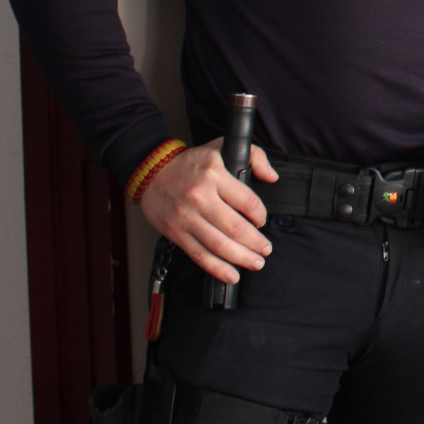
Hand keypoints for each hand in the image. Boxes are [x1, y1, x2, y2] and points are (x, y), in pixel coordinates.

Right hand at [139, 139, 278, 284]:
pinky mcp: (176, 232)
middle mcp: (201, 197)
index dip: (260, 216)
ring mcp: (186, 217)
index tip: (263, 221)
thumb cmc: (190, 163)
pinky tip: (231, 275)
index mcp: (215, 175)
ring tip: (256, 263)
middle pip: (235, 228)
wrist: (151, 171)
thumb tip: (272, 176)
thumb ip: (254, 156)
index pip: (247, 201)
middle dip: (255, 243)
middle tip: (266, 249)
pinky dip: (217, 268)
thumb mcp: (222, 148)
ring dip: (241, 258)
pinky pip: (199, 255)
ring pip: (219, 245)